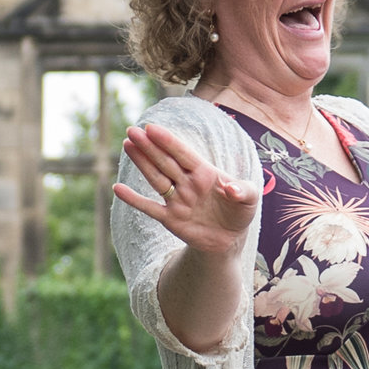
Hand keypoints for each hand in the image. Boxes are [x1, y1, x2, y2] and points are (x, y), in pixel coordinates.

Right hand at [110, 123, 258, 257]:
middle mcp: (187, 183)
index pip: (184, 154)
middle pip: (165, 161)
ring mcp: (177, 200)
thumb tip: (232, 188)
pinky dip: (134, 200)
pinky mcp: (170, 219)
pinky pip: (149, 208)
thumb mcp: (250, 199)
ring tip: (127, 144)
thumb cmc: (240, 212)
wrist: (230, 239)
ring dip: (141, 162)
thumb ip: (244, 190)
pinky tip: (118, 188)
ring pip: (156, 178)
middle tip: (132, 131)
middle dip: (149, 146)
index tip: (153, 128)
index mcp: (205, 172)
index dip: (168, 142)